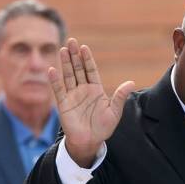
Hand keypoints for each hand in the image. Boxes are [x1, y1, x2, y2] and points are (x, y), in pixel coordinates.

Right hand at [49, 38, 135, 166]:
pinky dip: (55, 81)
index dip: (87, 59)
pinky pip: (59, 91)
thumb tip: (131, 82)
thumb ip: (120, 96)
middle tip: (71, 41)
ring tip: (62, 49)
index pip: (90, 70)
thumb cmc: (103, 128)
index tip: (84, 47)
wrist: (90, 142)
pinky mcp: (64, 104)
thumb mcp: (114, 112)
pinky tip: (52, 70)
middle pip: (78, 69)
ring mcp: (73, 96)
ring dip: (65, 63)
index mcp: (95, 90)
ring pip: (68, 76)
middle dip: (75, 56)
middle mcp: (83, 90)